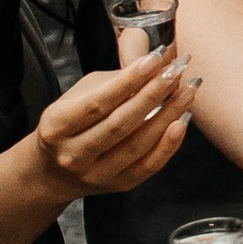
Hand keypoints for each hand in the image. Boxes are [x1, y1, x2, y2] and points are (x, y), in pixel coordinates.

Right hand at [32, 50, 199, 195]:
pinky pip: (149, 165)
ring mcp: (96, 174)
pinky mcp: (118, 185)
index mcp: (56, 126)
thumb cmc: (71, 122)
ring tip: (188, 90)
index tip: (156, 58)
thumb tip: (159, 58)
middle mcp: (73, 155)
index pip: (98, 102)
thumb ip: (117, 79)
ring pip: (138, 144)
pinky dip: (169, 143)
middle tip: (178, 70)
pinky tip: (183, 120)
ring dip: (168, 115)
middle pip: (120, 123)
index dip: (129, 80)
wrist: (55, 171)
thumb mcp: (81, 95)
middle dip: (154, 94)